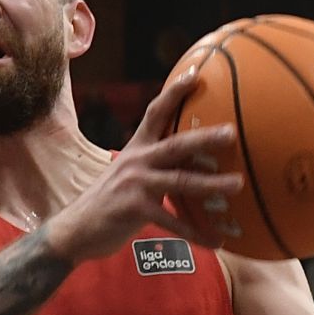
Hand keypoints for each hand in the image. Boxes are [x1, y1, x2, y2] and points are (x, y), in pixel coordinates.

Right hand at [49, 72, 241, 265]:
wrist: (76, 229)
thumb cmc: (111, 202)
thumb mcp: (130, 174)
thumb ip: (157, 165)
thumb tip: (196, 163)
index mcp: (136, 148)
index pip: (155, 112)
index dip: (175, 92)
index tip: (196, 74)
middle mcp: (136, 161)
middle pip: (176, 144)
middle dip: (205, 138)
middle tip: (232, 133)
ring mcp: (135, 185)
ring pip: (180, 181)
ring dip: (211, 184)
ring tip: (237, 184)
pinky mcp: (134, 210)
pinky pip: (172, 221)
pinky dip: (196, 232)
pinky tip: (217, 240)